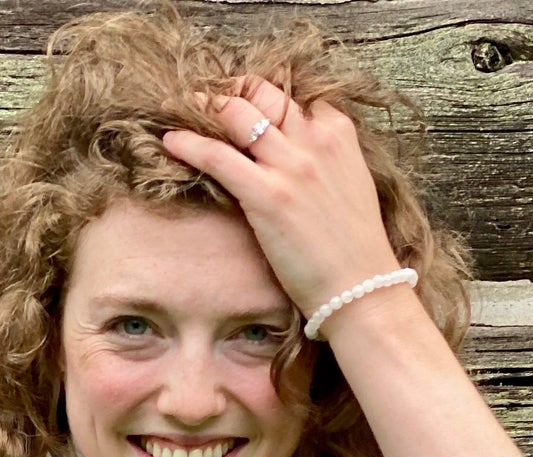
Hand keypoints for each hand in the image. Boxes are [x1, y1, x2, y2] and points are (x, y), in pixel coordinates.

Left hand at [160, 78, 403, 323]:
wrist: (361, 288)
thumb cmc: (355, 250)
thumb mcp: (351, 187)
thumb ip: (328, 163)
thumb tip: (300, 160)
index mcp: (338, 135)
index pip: (295, 98)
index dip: (265, 98)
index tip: (244, 104)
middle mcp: (314, 141)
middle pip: (264, 94)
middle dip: (231, 91)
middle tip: (205, 98)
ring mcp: (290, 166)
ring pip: (238, 115)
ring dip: (206, 107)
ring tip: (179, 107)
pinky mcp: (266, 196)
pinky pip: (218, 156)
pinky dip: (190, 143)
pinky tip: (171, 140)